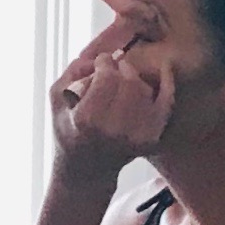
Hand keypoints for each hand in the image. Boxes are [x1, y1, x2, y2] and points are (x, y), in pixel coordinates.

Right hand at [50, 36, 174, 172]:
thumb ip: (72, 73)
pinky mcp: (152, 138)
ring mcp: (137, 136)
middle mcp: (115, 129)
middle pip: (129, 81)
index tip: (101, 60)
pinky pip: (165, 103)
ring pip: (146, 89)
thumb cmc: (68, 130)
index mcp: (87, 119)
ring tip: (124, 79)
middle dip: (122, 68)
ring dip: (136, 78)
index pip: (106, 77)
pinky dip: (167, 84)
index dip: (104, 62)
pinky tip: (164, 69)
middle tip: (114, 67)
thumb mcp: (57, 101)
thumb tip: (96, 56)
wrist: (87, 169)